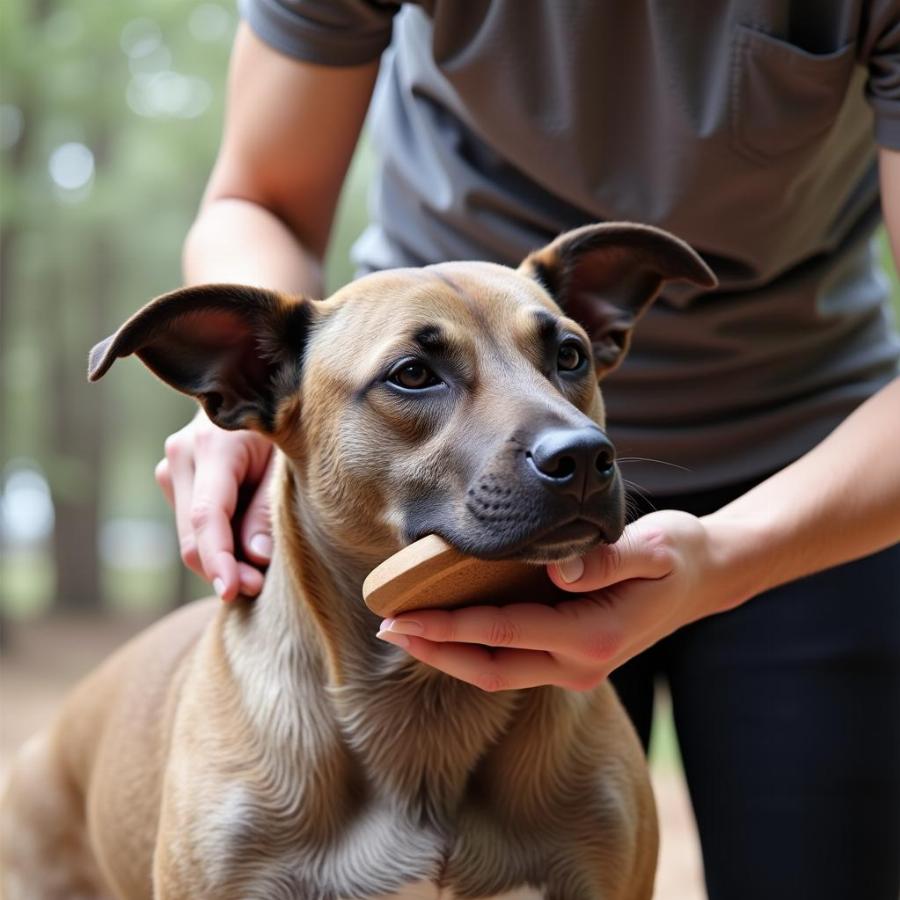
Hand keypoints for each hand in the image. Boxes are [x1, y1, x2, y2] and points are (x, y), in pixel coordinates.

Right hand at [155, 410, 274, 599]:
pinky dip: (217, 543)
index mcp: (212, 445)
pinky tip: (245, 542)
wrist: (257, 389)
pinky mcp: (174, 479)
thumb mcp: (287, 460)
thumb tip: (255, 556)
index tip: (232, 591)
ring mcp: (171, 467)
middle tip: (259, 588)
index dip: (219, 560)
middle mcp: (180, 455)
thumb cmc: (282, 424)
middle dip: (223, 569)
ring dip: (222, 558)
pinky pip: (193, 525)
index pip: (208, 516)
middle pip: (192, 534)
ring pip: (190, 535)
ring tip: (261, 563)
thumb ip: (268, 508)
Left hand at [375, 510, 747, 690]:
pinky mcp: (572, 658)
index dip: (449, 628)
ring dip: (448, 653)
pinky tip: (447, 627)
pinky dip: (474, 647)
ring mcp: (576, 667)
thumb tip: (560, 571)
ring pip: (497, 670)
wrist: (706, 579)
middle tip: (386, 629)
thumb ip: (610, 559)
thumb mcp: (655, 547)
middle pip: (490, 668)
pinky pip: (513, 660)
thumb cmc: (678, 555)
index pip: (504, 634)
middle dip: (435, 651)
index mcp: (595, 636)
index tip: (404, 618)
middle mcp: (581, 663)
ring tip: (403, 631)